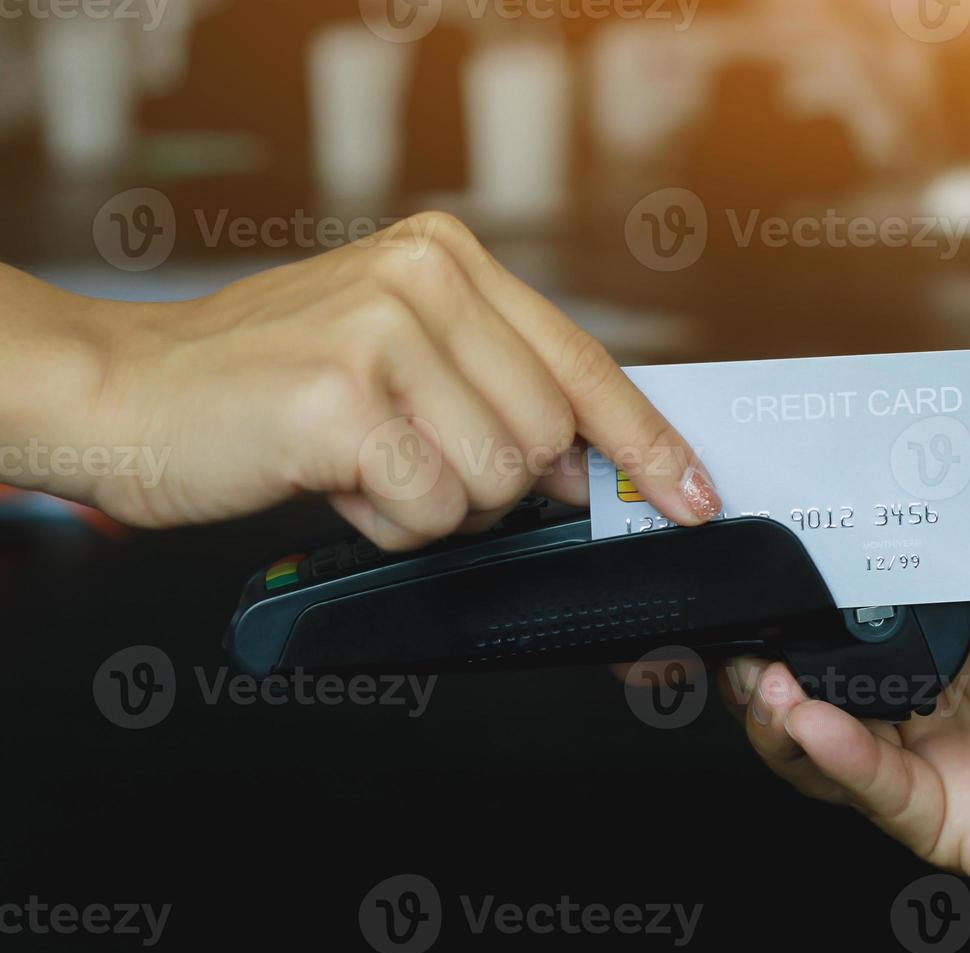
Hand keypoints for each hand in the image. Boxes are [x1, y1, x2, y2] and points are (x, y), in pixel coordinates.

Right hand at [0, 214, 719, 548]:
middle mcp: (424, 277)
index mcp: (448, 258)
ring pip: (494, 483)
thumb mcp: (394, 357)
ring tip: (361, 466)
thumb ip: (492, 389)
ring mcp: (384, 331)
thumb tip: (588, 466)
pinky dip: (387, 522)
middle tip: (411, 465)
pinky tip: (334, 481)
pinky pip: (429, 509)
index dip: (647, 441)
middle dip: (491, 485)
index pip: (585, 364)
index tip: (692, 491)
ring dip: (432, 505)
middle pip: (547, 440)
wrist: (122, 392)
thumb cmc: (262, 386)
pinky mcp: (343, 399)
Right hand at [728, 449, 969, 906]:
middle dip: (755, 660)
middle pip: (812, 683)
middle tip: (725, 632)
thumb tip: (880, 427)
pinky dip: (831, 757)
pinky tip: (810, 720)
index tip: (738, 561)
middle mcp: (936, 691)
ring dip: (776, 714)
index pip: (836, 609)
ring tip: (759, 677)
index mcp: (947, 620)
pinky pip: (870, 791)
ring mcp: (940, 759)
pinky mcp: (952, 820)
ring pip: (820, 749)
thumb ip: (955, 473)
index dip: (783, 593)